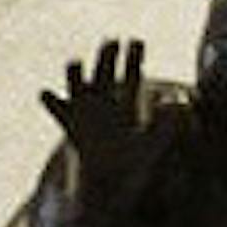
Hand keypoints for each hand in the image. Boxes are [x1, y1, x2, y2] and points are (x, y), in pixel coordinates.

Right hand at [40, 39, 175, 201]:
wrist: (110, 186)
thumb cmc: (133, 166)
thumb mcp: (153, 144)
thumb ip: (166, 125)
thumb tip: (180, 104)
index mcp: (127, 106)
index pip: (132, 76)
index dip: (134, 58)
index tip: (137, 41)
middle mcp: (105, 104)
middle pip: (105, 73)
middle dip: (107, 57)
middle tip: (112, 42)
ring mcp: (86, 112)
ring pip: (78, 83)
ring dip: (76, 73)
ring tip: (76, 63)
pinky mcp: (72, 125)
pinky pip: (58, 111)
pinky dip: (51, 102)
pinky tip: (47, 94)